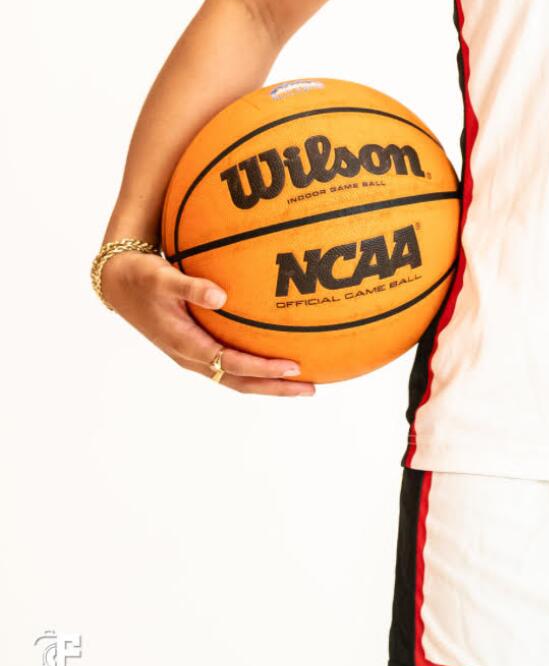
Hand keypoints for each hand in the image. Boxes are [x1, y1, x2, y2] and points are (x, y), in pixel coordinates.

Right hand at [102, 248, 317, 395]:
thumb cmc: (142, 277)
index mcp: (183, 344)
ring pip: (236, 377)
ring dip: (268, 383)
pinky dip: (256, 367)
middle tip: (311, 388)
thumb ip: (190, 286)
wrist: (119, 284)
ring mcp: (194, 355)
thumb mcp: (161, 277)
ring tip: (304, 382)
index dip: (262, 368)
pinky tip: (277, 358)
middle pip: (239, 381)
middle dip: (275, 387)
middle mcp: (191, 356)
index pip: (230, 363)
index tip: (292, 366)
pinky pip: (231, 364)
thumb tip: (220, 294)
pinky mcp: (197, 347)